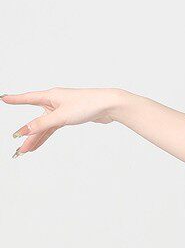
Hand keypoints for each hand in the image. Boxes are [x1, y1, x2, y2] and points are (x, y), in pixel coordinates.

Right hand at [1, 87, 122, 156]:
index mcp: (51, 96)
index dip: (15, 100)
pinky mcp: (71, 116)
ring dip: (37, 138)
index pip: (28, 98)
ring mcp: (63, 109)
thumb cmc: (88, 104)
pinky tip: (39, 143)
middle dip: (27, 134)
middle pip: (36, 119)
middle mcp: (55, 101)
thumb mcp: (61, 116)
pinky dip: (47, 135)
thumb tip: (25, 130)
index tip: (3, 98)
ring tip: (26, 151)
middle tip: (18, 148)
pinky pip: (54, 127)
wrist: (109, 106)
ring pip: (45, 126)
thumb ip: (42, 124)